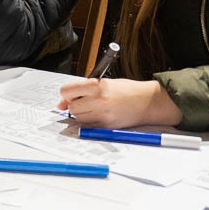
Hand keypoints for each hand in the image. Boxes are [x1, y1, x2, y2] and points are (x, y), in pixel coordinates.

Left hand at [57, 78, 182, 127]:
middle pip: (71, 107)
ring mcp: (103, 115)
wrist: (147, 101)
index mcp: (97, 86)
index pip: (66, 91)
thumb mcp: (103, 83)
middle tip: (85, 100)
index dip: (67, 93)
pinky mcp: (106, 126)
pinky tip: (100, 114)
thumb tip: (60, 104)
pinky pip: (87, 126)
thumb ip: (82, 90)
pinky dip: (89, 121)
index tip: (70, 94)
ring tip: (95, 107)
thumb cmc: (126, 90)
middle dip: (74, 104)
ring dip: (81, 113)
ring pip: (78, 118)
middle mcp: (99, 101)